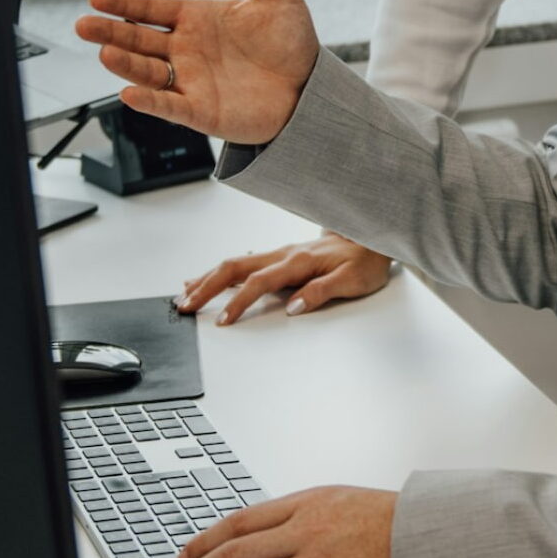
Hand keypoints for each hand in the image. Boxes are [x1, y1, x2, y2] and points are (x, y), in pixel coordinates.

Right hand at [75, 0, 320, 145]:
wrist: (309, 89)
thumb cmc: (290, 42)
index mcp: (195, 17)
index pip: (151, 7)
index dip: (124, 3)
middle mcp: (185, 48)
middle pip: (138, 38)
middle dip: (110, 31)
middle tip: (83, 24)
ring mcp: (190, 80)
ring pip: (148, 71)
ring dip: (125, 63)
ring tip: (105, 52)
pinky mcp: (200, 111)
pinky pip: (169, 106)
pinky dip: (150, 101)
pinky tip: (129, 93)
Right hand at [177, 235, 394, 324]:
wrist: (371, 237)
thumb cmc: (364, 260)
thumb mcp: (352, 280)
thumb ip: (321, 292)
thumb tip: (293, 306)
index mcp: (298, 262)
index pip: (259, 283)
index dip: (238, 302)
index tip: (223, 320)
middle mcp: (284, 254)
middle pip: (235, 267)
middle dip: (207, 286)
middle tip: (185, 305)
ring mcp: (280, 254)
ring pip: (235, 263)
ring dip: (208, 277)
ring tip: (186, 293)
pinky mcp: (280, 257)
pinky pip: (244, 262)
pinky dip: (222, 272)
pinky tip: (210, 278)